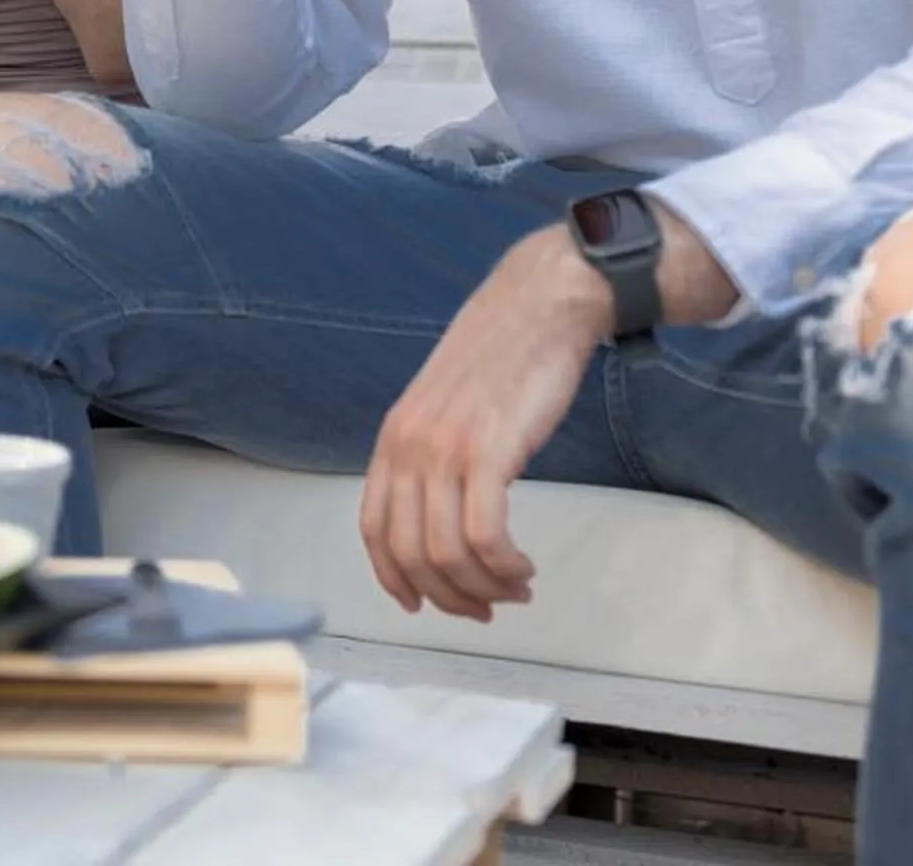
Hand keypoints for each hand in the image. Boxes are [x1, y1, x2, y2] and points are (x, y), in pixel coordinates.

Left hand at [357, 229, 609, 621]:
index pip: (373, 531)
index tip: (424, 604)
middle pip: (409, 554)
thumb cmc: (501, 355)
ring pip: (447, 554)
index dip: (395, 579)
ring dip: (484, 587)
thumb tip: (440, 516)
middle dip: (448, 597)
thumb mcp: (444, 406)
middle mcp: (409, 447)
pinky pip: (485, 536)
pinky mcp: (489, 451)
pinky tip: (524, 566)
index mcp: (392, 438)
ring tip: (516, 587)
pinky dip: (504, 566)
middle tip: (487, 608)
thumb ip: (432, 455)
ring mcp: (446, 449)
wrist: (539, 305)